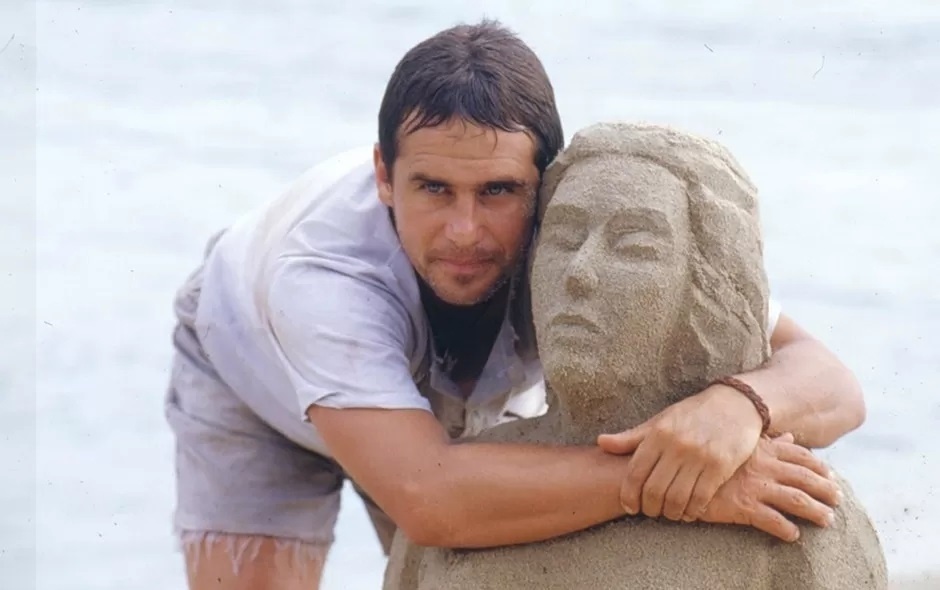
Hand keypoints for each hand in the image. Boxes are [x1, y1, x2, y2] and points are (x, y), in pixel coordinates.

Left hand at [598, 384, 763, 519]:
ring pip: (676, 498)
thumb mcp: (660, 421)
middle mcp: (676, 446)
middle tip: (650, 511)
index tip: (629, 506)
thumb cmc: (693, 414)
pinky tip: (689, 512)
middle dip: (649, 507)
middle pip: (654, 490)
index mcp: (658, 434)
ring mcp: (699, 456)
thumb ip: (632, 437)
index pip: (635, 472)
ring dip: (669, 512)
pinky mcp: (720, 466)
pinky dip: (691, 511)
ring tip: (669, 513)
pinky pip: (700, 498)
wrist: (736, 404)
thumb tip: (600, 443)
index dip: (629, 495)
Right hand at [698, 433, 841, 541]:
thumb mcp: (739, 443)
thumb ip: (767, 441)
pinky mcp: (743, 506)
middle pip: (805, 478)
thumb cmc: (708, 455)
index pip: (800, 456)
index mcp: (763, 449)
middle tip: (839, 500)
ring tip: (828, 520)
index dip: (819, 466)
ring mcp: (755, 486)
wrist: (680, 471)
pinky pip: (772, 521)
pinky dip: (787, 529)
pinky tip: (794, 535)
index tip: (831, 475)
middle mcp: (764, 467)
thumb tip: (789, 437)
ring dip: (816, 511)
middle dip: (826, 490)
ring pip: (796, 500)